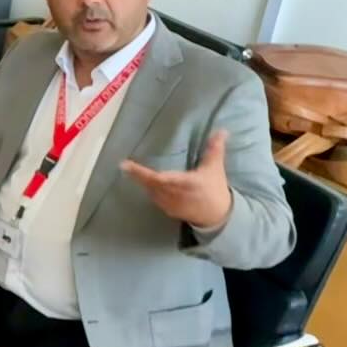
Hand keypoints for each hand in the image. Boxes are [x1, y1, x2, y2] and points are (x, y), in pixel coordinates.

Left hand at [119, 130, 233, 229]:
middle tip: (125, 165)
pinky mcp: (168, 210)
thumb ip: (215, 149)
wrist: (217, 215)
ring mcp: (170, 204)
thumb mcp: (215, 168)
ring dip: (142, 182)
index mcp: (187, 183)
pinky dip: (149, 189)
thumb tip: (222, 131)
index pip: (160, 178)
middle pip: (151, 184)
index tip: (127, 164)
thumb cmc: (215, 188)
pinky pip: (154, 198)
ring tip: (132, 170)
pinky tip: (146, 182)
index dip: (143, 173)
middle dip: (138, 175)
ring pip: (150, 191)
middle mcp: (175, 195)